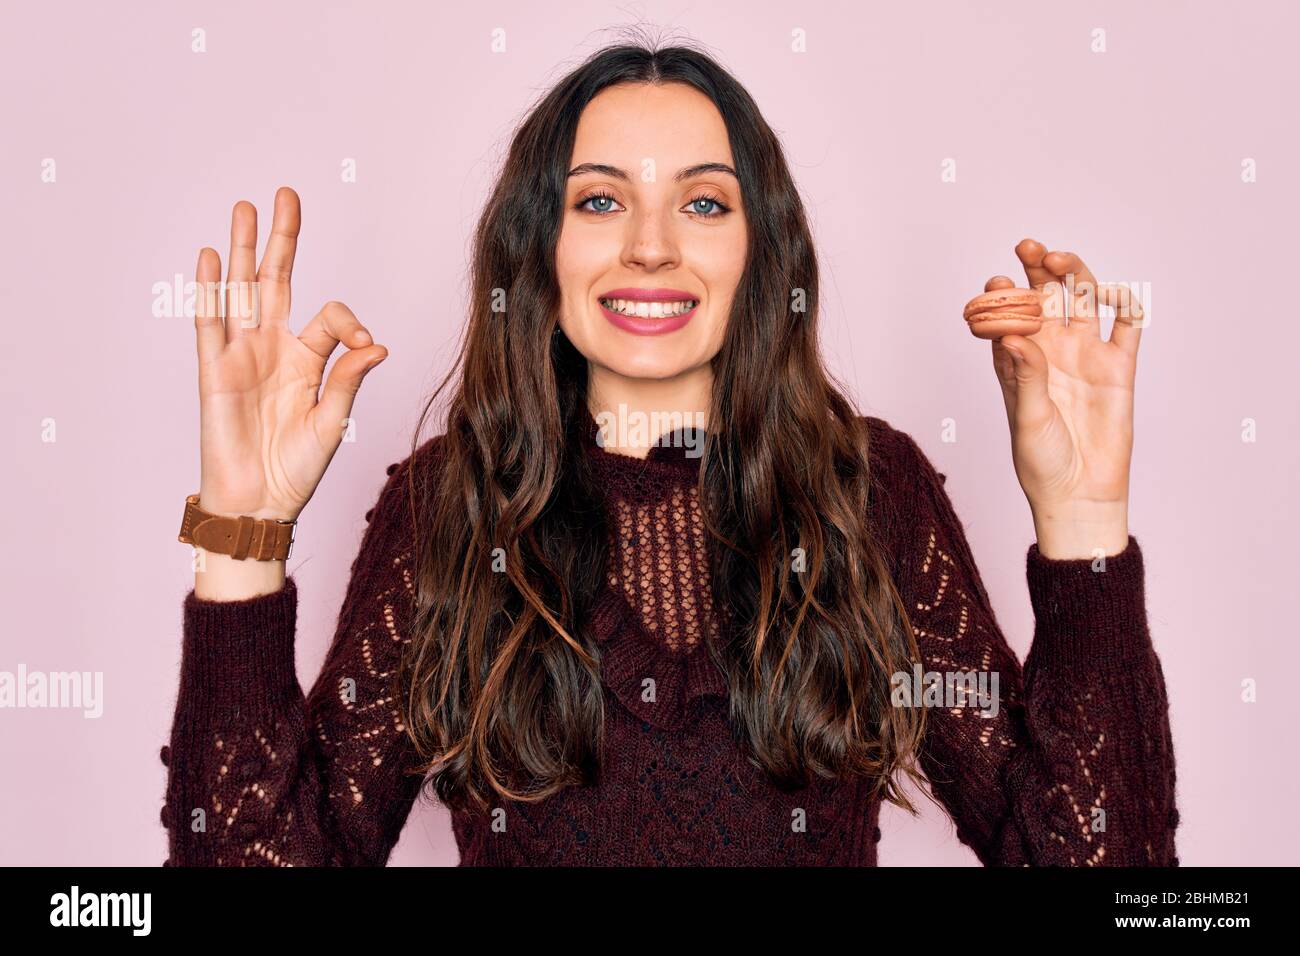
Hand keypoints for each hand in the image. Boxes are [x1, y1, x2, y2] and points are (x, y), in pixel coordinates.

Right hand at [194, 187, 387, 521]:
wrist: (259, 503)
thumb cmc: (297, 468)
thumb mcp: (333, 420)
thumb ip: (348, 379)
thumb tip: (378, 345)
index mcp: (307, 360)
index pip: (330, 317)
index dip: (351, 324)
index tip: (368, 347)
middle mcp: (273, 348)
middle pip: (277, 281)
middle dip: (283, 239)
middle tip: (287, 194)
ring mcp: (241, 355)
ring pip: (241, 291)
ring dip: (244, 250)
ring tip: (245, 208)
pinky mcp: (214, 371)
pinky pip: (210, 323)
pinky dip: (212, 290)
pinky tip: (214, 256)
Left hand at [975, 239, 1145, 557]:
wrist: (1080, 493)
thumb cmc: (1041, 462)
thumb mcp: (1027, 418)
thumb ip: (1025, 377)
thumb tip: (1015, 335)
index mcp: (1018, 361)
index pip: (1008, 316)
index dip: (1002, 296)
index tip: (996, 283)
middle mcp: (1051, 351)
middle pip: (1045, 298)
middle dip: (1036, 270)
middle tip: (1028, 247)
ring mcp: (1086, 355)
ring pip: (1083, 301)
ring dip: (1075, 275)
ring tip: (1061, 260)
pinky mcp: (1119, 367)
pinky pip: (1126, 326)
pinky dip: (1127, 304)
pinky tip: (1117, 292)